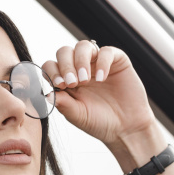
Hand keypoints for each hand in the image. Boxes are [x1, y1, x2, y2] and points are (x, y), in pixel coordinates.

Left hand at [41, 41, 157, 146]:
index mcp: (66, 80)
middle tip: (71, 82)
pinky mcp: (117, 61)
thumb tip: (46, 94)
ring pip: (83, 46)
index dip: (51, 72)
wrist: (127, 128)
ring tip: (85, 79)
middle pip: (64, 52)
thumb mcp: (78, 115)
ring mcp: (97, 63)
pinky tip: (102, 78)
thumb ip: (63, 104)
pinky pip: (106, 52)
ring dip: (80, 60)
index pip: (51, 66)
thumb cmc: (100, 122)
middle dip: (65, 65)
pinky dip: (102, 62)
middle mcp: (79, 68)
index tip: (59, 85)